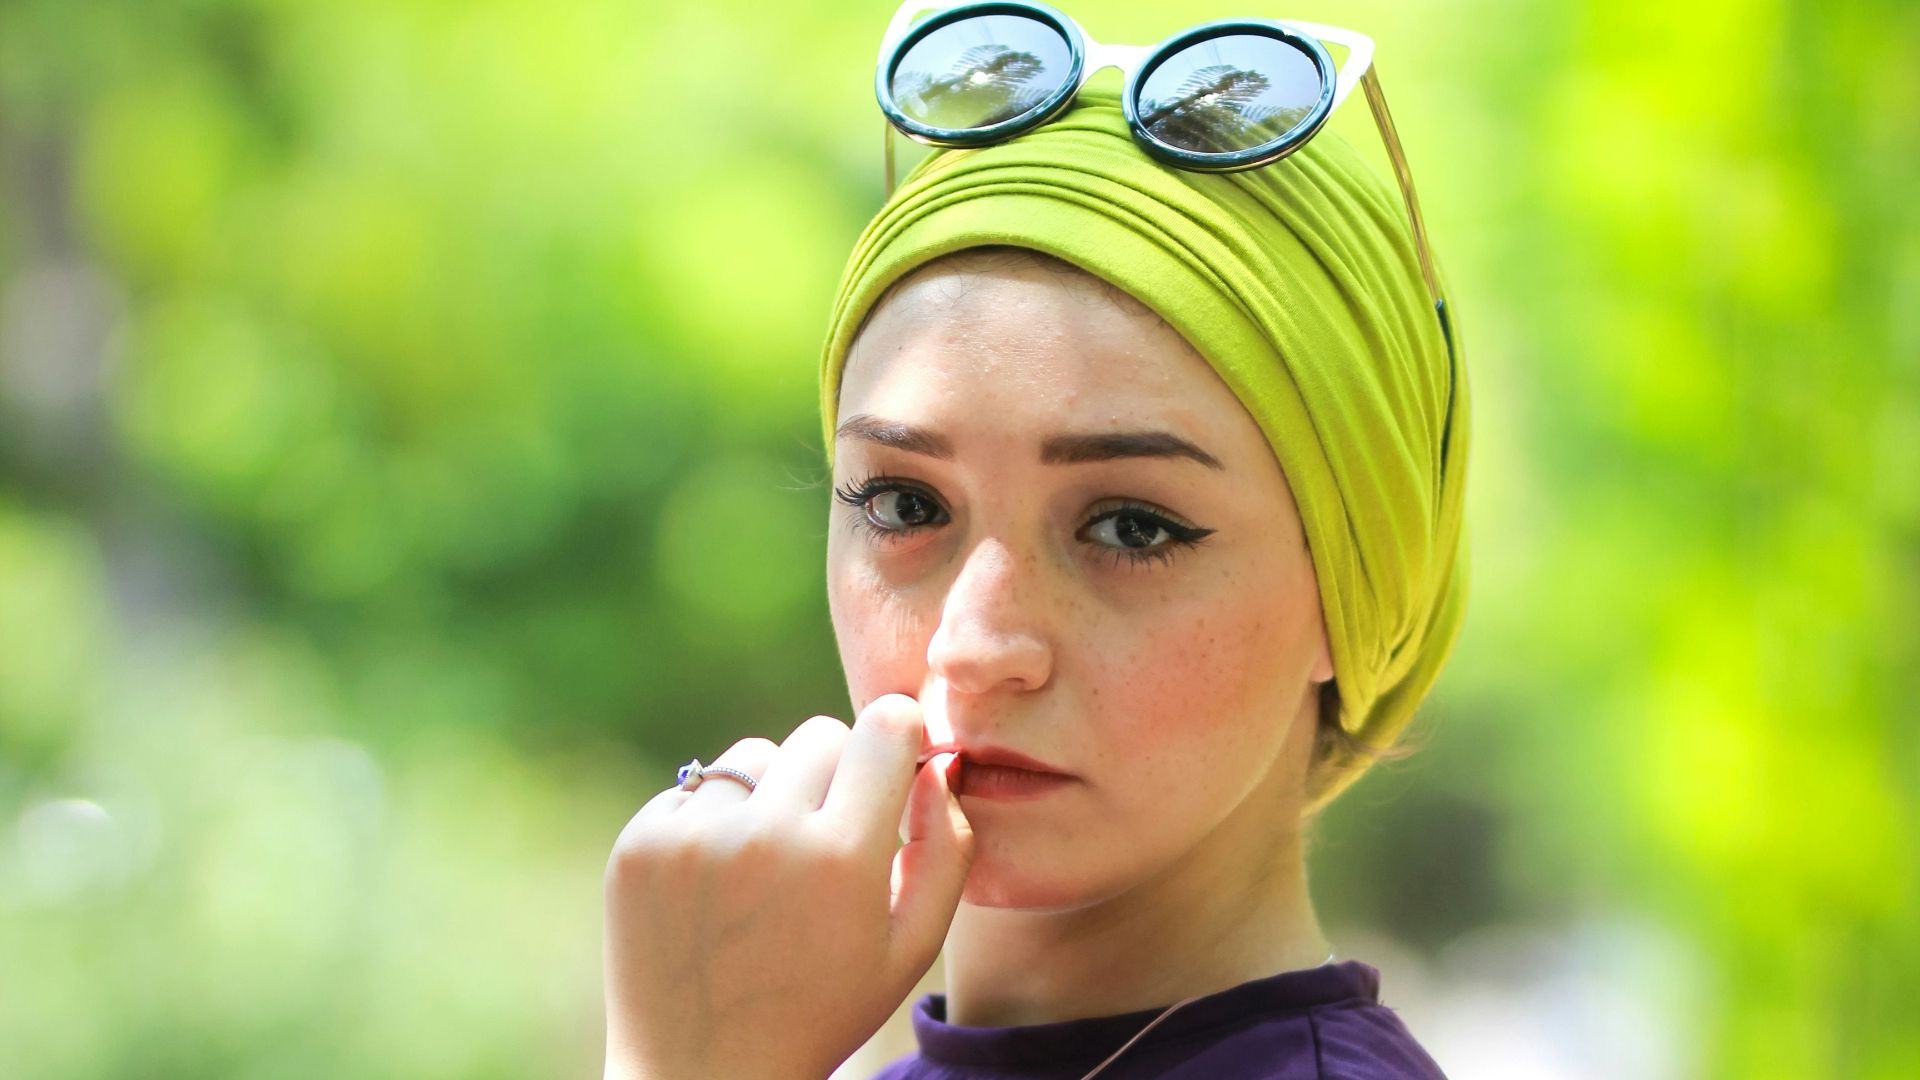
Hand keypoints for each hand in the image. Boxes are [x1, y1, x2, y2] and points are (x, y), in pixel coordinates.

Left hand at [602, 694, 973, 1079]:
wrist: (702, 1072)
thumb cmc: (823, 1009)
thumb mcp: (911, 948)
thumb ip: (948, 849)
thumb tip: (939, 765)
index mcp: (842, 858)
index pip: (884, 725)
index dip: (897, 738)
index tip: (893, 762)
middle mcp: (765, 835)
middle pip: (821, 734)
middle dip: (838, 772)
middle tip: (830, 835)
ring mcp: (694, 837)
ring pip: (755, 757)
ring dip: (771, 792)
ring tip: (770, 865)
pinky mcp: (641, 845)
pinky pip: (695, 789)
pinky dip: (714, 820)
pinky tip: (719, 885)